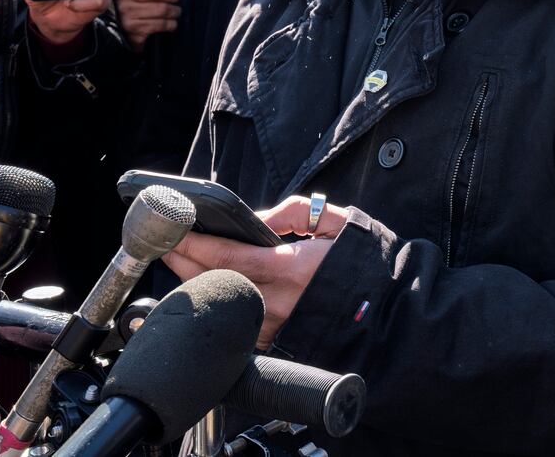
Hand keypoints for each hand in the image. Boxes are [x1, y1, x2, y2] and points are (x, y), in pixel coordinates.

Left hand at [163, 195, 353, 349]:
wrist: (387, 305)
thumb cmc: (362, 263)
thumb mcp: (335, 222)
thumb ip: (294, 212)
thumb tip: (258, 219)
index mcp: (291, 267)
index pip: (227, 254)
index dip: (194, 243)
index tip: (175, 232)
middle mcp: (277, 301)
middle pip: (212, 280)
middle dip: (183, 261)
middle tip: (167, 244)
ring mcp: (274, 326)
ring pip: (220, 304)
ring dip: (195, 284)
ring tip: (182, 265)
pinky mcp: (276, 342)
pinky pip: (236, 325)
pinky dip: (217, 308)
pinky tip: (206, 296)